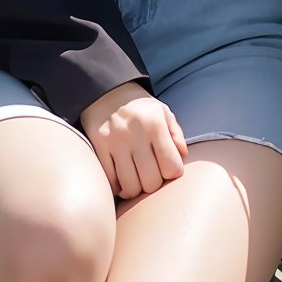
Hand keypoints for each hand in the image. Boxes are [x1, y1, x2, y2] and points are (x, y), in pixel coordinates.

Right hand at [79, 81, 188, 199]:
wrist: (106, 92)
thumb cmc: (141, 108)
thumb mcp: (164, 113)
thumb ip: (176, 136)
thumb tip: (182, 157)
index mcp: (155, 124)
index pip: (172, 167)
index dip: (172, 173)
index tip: (167, 168)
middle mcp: (135, 133)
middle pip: (151, 182)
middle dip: (154, 183)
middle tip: (151, 174)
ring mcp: (115, 141)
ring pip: (130, 187)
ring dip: (135, 189)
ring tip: (136, 179)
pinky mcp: (98, 147)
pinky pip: (111, 182)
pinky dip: (118, 186)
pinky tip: (121, 177)